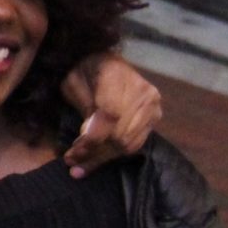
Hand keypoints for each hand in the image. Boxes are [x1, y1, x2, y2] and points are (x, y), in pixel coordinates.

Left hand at [61, 52, 160, 177]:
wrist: (105, 61)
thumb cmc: (83, 69)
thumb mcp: (72, 83)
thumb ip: (83, 108)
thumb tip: (88, 137)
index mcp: (116, 75)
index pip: (109, 116)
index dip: (91, 140)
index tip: (71, 155)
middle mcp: (142, 90)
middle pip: (120, 134)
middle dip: (93, 154)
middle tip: (72, 164)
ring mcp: (153, 104)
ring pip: (128, 142)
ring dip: (103, 158)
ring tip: (81, 166)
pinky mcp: (156, 114)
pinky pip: (136, 142)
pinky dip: (115, 153)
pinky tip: (98, 158)